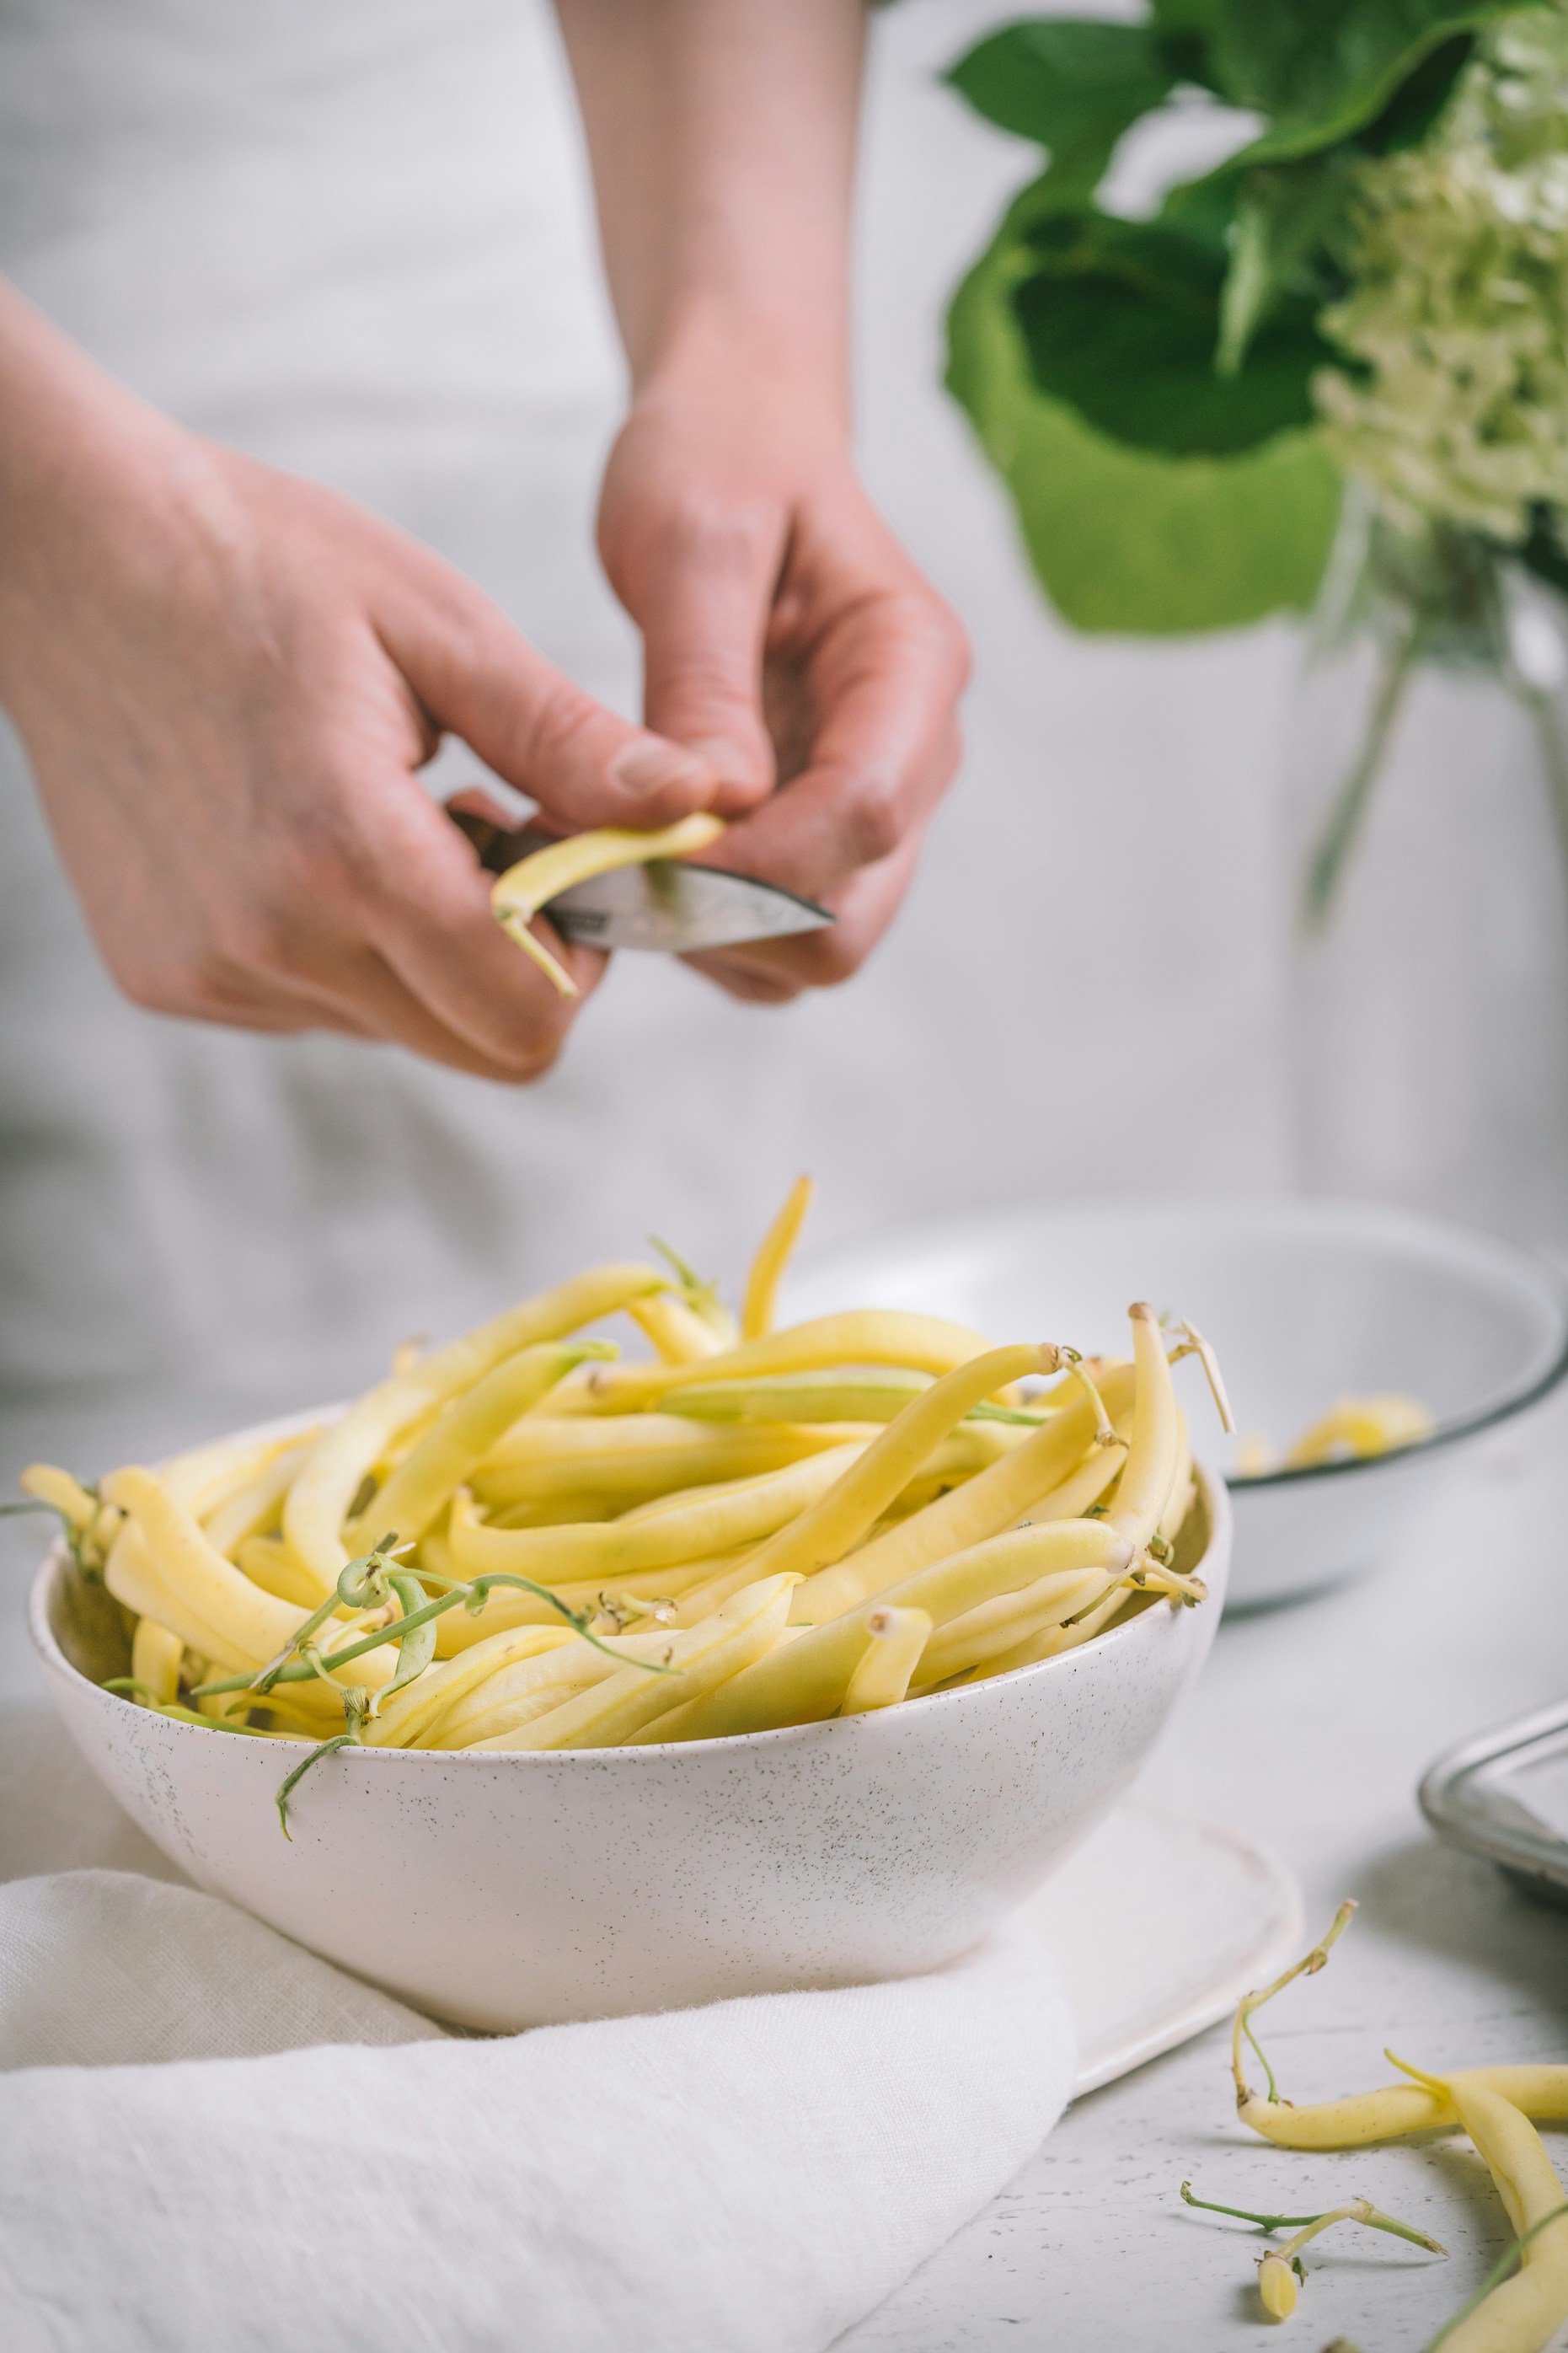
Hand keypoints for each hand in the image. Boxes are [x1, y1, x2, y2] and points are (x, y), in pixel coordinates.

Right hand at [0, 300, 729, 1080]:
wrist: (61, 555)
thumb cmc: (263, 563)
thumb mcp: (439, 626)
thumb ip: (570, 742)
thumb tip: (700, 810)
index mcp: (348, 852)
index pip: (529, 1016)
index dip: (586, 959)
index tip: (573, 866)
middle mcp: (271, 942)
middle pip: (479, 1047)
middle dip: (524, 964)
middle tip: (496, 837)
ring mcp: (212, 972)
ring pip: (402, 1030)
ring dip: (433, 952)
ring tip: (394, 818)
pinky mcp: (170, 979)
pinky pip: (318, 1008)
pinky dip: (348, 947)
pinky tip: (314, 838)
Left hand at [596, 365, 969, 1003]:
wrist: (739, 438)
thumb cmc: (718, 460)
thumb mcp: (692, 540)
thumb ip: (703, 679)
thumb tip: (714, 810)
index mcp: (911, 666)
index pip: (862, 816)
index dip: (750, 863)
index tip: (634, 847)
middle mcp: (915, 753)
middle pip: (849, 921)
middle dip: (725, 920)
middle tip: (604, 866)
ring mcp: (873, 801)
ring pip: (813, 947)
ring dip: (704, 934)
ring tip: (603, 855)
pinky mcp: (820, 830)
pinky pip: (772, 933)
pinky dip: (698, 926)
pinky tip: (627, 856)